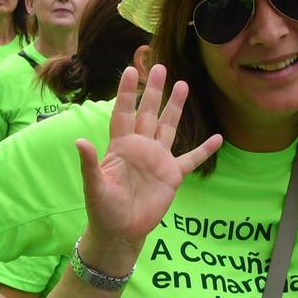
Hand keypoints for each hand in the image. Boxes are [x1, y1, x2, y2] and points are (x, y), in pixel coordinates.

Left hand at [77, 65, 220, 264]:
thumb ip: (90, 163)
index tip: (131, 70)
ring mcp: (158, 160)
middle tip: (161, 67)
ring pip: (169, 128)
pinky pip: (191, 159)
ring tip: (184, 85)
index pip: (123, 113)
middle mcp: (141, 147)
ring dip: (176, 108)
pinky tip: (218, 138)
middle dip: (155, 91)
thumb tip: (79, 141)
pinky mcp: (172, 176)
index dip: (127, 92)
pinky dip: (204, 150)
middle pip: (149, 113)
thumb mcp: (94, 186)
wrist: (120, 231)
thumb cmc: (102, 209)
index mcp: (121, 146)